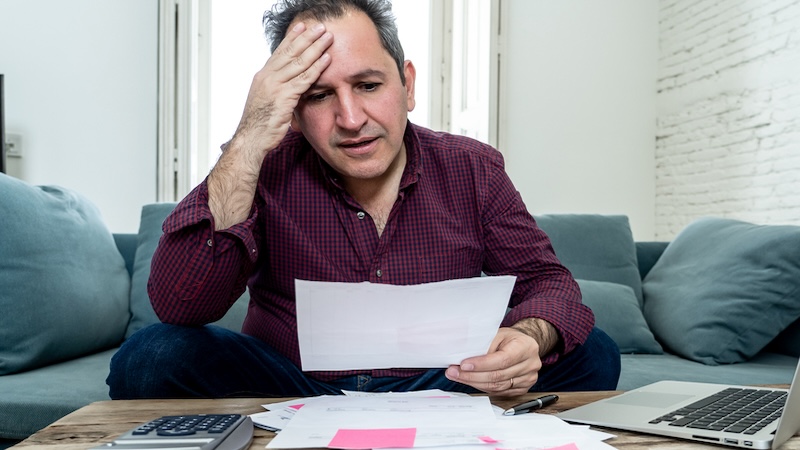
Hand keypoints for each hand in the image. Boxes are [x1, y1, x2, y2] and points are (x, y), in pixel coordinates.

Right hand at [208, 21, 332, 229]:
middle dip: (306, 38)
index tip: (301, 28)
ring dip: (314, 48)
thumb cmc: (259, 126)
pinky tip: (326, 59)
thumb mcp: (267, 103)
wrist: (251, 140)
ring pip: (298, 62)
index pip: (280, 53)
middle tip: (319, 26)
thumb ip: (278, 92)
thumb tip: (290, 89)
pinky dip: (316, 68)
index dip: (291, 40)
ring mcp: (275, 86)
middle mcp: (267, 78)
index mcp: (263, 78)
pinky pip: (303, 79)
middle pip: (290, 53)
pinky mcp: (284, 97)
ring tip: (326, 37)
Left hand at [445, 327, 542, 396]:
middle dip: (472, 375)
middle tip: (454, 372)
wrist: (523, 344)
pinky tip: (471, 381)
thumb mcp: (498, 333)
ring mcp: (528, 378)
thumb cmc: (510, 338)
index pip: (502, 360)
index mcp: (526, 347)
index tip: (463, 365)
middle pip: (498, 376)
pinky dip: (483, 387)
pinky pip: (499, 392)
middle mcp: (530, 364)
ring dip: (474, 382)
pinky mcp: (523, 388)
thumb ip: (484, 344)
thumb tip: (463, 355)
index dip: (481, 365)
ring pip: (497, 386)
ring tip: (458, 376)